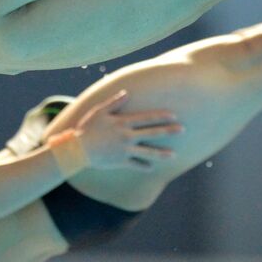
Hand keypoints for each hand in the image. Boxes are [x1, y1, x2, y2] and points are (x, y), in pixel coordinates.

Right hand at [66, 90, 182, 169]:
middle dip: (169, 131)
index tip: (174, 116)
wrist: (78, 149)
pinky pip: (135, 164)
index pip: (147, 118)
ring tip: (174, 155)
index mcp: (123, 122)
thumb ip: (114, 102)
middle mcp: (127, 136)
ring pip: (148, 151)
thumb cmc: (87, 128)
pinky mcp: (120, 161)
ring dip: (162, 153)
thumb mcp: (99, 111)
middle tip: (183, 130)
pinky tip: (152, 168)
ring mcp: (125, 149)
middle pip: (152, 133)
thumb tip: (126, 92)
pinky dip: (144, 166)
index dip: (161, 116)